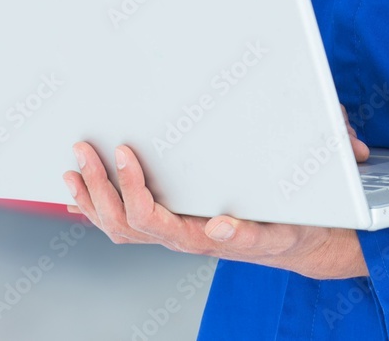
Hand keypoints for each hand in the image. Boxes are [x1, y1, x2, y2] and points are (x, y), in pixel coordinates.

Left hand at [62, 106, 370, 279]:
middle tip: (91, 147)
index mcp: (220, 232)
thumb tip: (258, 203)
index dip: (137, 190)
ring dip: (94, 198)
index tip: (127, 153)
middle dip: (105, 186)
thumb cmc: (304, 214)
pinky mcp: (175, 228)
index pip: (166, 221)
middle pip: (133, 223)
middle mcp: (194, 239)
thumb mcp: (312, 195)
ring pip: (123, 228)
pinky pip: (125, 226)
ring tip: (75, 164)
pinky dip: (97, 209)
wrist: (306, 241)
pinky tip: (79, 192)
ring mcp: (181, 237)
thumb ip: (308, 177)